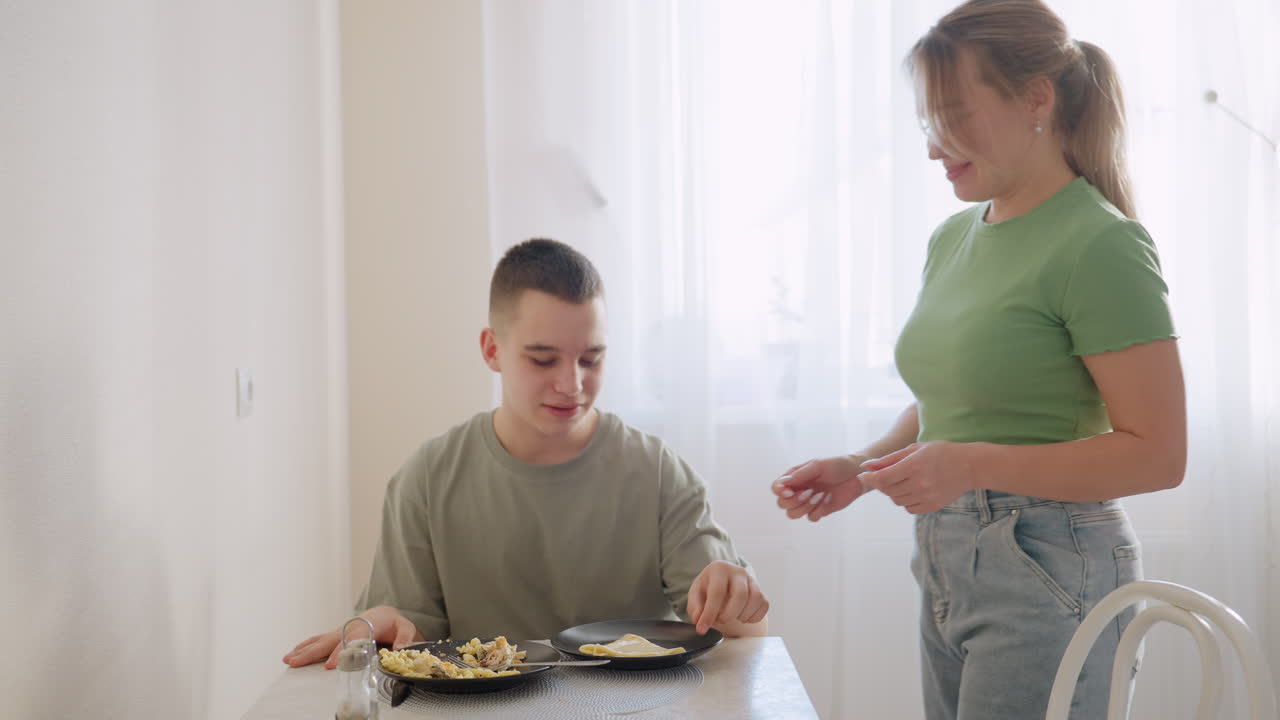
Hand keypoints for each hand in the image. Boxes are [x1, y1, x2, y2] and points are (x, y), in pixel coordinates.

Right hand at [282, 605, 422, 668]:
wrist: (385, 614)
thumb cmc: (394, 623)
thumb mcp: (406, 627)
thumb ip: (405, 636)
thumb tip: (399, 648)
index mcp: (367, 626)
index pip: (352, 640)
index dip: (341, 652)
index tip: (331, 665)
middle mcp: (349, 628)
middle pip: (330, 641)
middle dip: (314, 653)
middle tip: (298, 663)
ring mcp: (340, 631)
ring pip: (320, 641)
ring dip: (304, 650)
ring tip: (289, 660)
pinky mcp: (335, 635)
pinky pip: (318, 641)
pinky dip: (304, 647)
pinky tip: (292, 655)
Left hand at [687, 561, 768, 634]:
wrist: (723, 582)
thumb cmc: (709, 587)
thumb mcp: (696, 594)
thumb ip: (695, 607)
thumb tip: (698, 620)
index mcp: (719, 569)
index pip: (717, 592)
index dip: (709, 613)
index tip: (702, 629)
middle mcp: (738, 571)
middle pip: (741, 595)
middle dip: (729, 615)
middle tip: (720, 621)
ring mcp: (752, 580)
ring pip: (755, 600)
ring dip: (742, 615)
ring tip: (731, 616)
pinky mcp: (761, 591)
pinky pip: (764, 605)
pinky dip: (753, 617)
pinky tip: (742, 617)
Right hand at [771, 455, 868, 521]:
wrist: (856, 475)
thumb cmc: (836, 465)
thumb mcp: (817, 465)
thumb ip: (800, 474)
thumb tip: (783, 484)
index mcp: (794, 478)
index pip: (776, 488)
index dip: (780, 492)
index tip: (790, 491)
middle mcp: (798, 490)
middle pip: (782, 504)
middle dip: (794, 500)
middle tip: (809, 492)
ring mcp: (808, 502)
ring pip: (793, 514)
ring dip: (805, 507)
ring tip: (819, 496)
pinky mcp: (819, 510)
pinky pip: (811, 517)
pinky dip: (819, 510)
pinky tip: (828, 499)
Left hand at [857, 441, 976, 513]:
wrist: (970, 466)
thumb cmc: (940, 452)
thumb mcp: (915, 449)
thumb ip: (889, 459)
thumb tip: (866, 466)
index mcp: (914, 466)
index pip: (882, 478)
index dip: (868, 478)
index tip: (862, 476)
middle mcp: (920, 483)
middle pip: (887, 490)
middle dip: (880, 483)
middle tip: (884, 475)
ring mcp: (927, 497)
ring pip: (896, 500)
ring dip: (892, 492)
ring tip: (901, 481)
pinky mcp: (933, 506)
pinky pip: (909, 508)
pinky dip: (905, 501)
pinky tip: (912, 490)